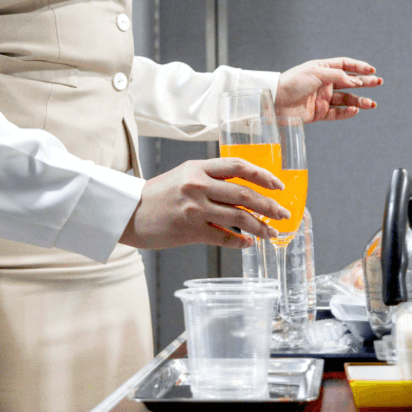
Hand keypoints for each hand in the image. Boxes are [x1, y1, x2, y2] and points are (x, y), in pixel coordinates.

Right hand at [119, 157, 291, 250]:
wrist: (128, 212)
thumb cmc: (156, 194)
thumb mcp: (183, 175)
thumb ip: (210, 178)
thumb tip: (241, 190)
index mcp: (198, 167)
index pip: (239, 166)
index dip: (263, 175)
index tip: (278, 185)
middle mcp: (198, 185)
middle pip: (245, 194)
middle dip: (270, 205)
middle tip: (283, 214)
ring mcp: (195, 209)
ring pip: (239, 217)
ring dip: (261, 227)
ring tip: (271, 233)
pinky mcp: (191, 231)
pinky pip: (224, 237)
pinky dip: (241, 242)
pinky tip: (249, 244)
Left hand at [275, 57, 381, 121]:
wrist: (275, 101)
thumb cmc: (292, 83)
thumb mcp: (316, 73)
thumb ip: (338, 77)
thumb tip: (356, 82)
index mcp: (321, 69)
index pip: (344, 65)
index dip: (359, 67)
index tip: (372, 70)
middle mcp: (323, 83)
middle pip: (348, 82)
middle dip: (365, 83)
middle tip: (379, 83)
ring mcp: (321, 98)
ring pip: (345, 99)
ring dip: (359, 101)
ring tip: (371, 104)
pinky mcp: (318, 113)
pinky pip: (337, 113)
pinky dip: (347, 112)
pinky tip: (355, 110)